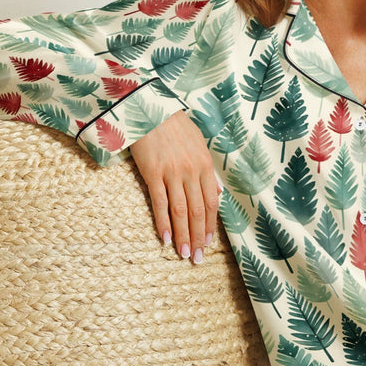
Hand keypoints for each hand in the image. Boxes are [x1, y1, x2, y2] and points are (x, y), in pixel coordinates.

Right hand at [128, 111, 218, 262]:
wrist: (149, 107)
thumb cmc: (174, 125)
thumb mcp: (199, 144)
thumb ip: (207, 171)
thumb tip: (216, 194)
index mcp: (205, 166)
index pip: (211, 203)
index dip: (210, 226)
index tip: (209, 243)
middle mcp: (191, 172)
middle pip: (197, 212)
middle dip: (199, 237)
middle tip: (199, 258)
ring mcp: (172, 173)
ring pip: (180, 212)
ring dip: (183, 236)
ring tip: (185, 254)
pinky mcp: (152, 172)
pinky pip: (159, 203)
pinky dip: (163, 223)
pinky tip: (165, 239)